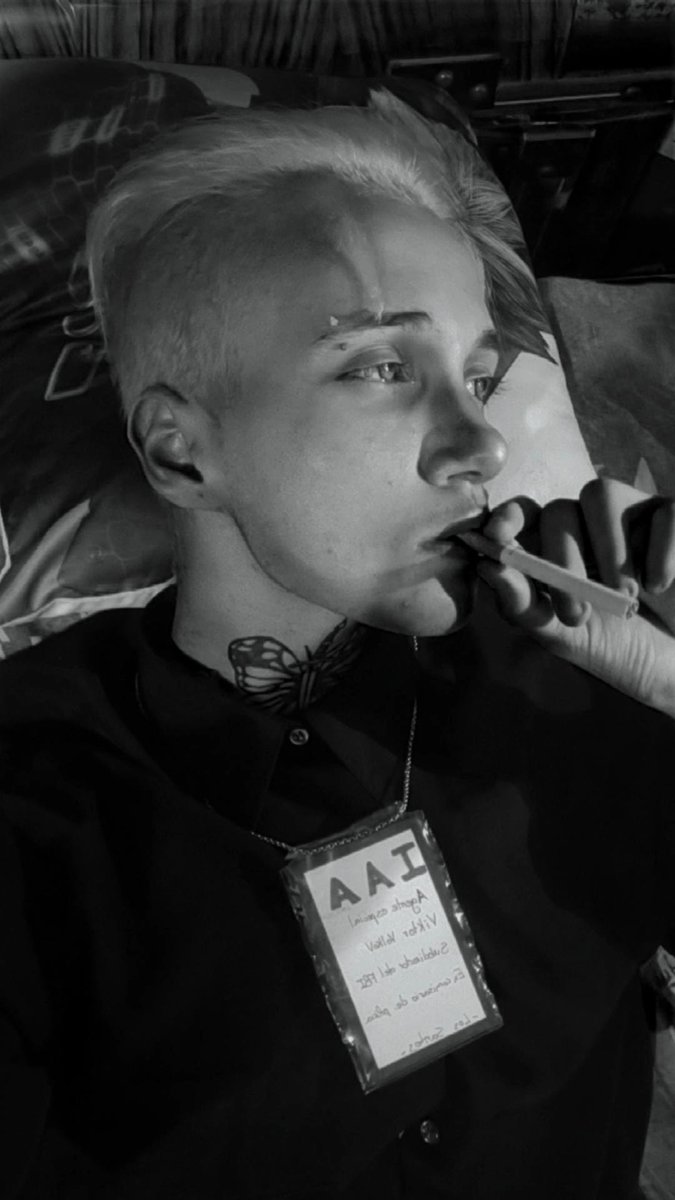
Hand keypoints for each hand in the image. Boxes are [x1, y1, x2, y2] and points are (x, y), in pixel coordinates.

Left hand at [476, 479, 674, 717]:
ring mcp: (631, 515)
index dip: (507, 516)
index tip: (498, 535)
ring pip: (600, 492)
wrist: (674, 666)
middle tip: (577, 614)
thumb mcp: (562, 635)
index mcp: (554, 549)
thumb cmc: (617, 649)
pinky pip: (661, 510)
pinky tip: (660, 585)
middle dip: (561, 559)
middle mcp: (588, 525)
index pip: (523, 513)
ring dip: (607, 550)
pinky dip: (658, 553)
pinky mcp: (671, 516)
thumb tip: (488, 566)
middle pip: (558, 509)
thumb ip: (522, 604)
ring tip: (625, 595)